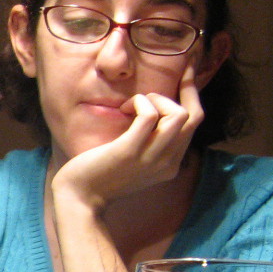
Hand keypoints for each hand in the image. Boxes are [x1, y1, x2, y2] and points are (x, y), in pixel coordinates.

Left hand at [53, 63, 203, 212]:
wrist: (78, 199)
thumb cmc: (100, 174)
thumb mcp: (135, 160)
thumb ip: (150, 142)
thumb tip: (153, 111)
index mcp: (171, 164)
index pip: (194, 123)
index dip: (193, 94)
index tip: (187, 72)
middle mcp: (168, 162)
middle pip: (193, 117)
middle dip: (184, 88)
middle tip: (165, 78)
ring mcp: (151, 158)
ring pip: (178, 115)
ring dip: (156, 99)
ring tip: (132, 106)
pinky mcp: (129, 151)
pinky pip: (149, 115)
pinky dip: (140, 103)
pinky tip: (125, 108)